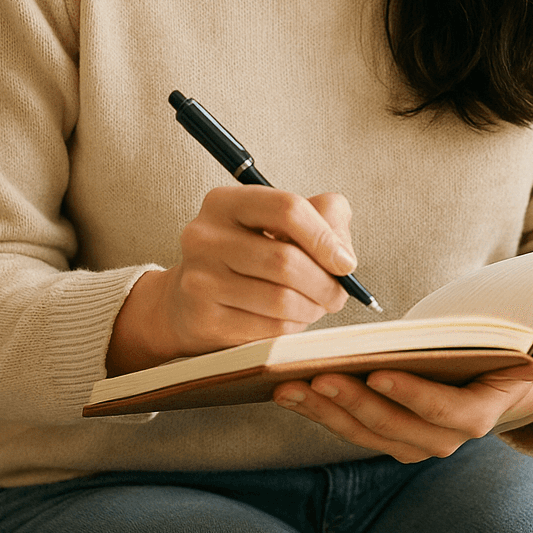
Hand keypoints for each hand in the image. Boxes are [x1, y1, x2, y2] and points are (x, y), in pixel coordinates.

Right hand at [106, 189, 354, 375]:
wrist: (187, 302)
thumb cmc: (248, 256)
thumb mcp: (280, 224)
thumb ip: (323, 217)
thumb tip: (342, 253)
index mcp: (224, 202)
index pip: (287, 209)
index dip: (325, 238)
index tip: (345, 262)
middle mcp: (204, 237)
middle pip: (285, 260)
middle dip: (325, 283)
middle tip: (337, 294)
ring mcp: (199, 280)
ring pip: (280, 299)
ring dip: (311, 308)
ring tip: (315, 306)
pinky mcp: (203, 320)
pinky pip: (267, 330)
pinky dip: (291, 328)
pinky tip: (289, 320)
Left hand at [272, 352, 532, 463]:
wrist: (497, 373)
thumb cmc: (500, 342)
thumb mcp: (517, 338)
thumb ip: (527, 337)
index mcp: (484, 412)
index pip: (448, 413)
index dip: (414, 396)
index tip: (380, 372)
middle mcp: (449, 438)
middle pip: (398, 429)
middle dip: (355, 404)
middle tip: (318, 376)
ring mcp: (416, 444)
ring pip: (367, 435)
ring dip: (327, 413)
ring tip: (291, 384)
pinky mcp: (390, 438)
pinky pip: (353, 430)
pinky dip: (322, 413)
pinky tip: (292, 390)